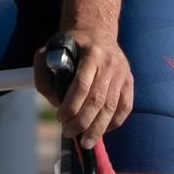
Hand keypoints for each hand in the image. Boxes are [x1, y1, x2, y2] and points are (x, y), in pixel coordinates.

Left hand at [36, 31, 133, 148]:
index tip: (59, 118)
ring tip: (85, 141)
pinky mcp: (129, 81)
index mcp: (91, 54)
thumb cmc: (70, 45)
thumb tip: (54, 102)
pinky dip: (114, 122)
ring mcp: (122, 73)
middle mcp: (111, 64)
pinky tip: (101, 130)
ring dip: (97, 128)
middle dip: (82, 122)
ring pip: (111, 107)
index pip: (82, 86)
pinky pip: (124, 107)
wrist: (97, 31)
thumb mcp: (48, 52)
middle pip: (97, 100)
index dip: (71, 106)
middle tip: (68, 132)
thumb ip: (44, 76)